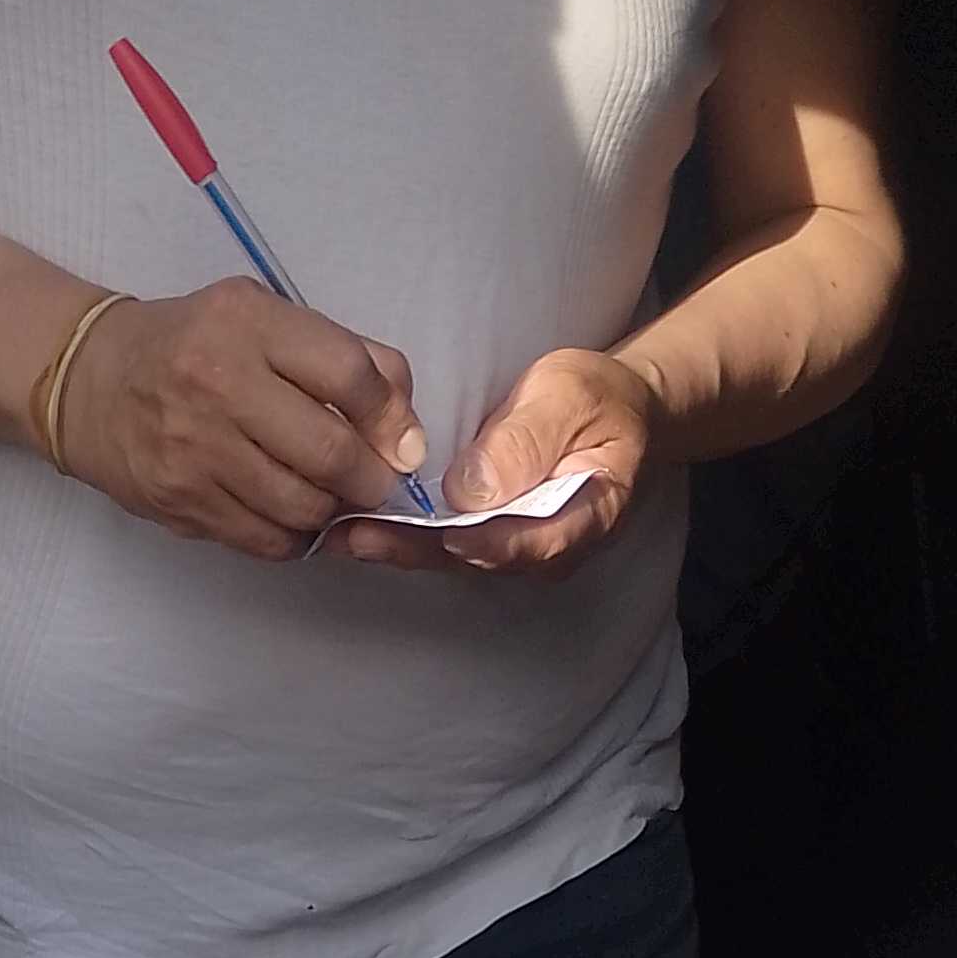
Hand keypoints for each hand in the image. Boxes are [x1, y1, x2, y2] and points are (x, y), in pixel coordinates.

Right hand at [55, 282, 428, 557]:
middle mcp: (217, 382)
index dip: (391, 418)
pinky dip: (295, 536)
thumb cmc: (196, 347)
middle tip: (371, 481)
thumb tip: (406, 430)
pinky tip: (289, 513)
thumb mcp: (264, 320)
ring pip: (304, 508)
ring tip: (327, 494)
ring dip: (332, 511)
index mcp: (247, 324)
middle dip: (370, 479)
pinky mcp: (182, 501)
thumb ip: (343, 356)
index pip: (349, 375)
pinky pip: (269, 541)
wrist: (94, 383)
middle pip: (332, 454)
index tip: (401, 441)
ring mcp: (195, 448)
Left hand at [321, 344, 660, 575]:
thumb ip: (528, 442)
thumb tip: (471, 489)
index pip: (535, 543)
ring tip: (342, 532)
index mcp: (588, 517)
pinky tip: (356, 525)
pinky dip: (401, 535)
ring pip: (454, 557)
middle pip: (480, 559)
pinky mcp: (489, 537)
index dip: (486, 542)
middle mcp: (549, 549)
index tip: (442, 531)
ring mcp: (517, 549)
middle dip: (417, 550)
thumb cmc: (598, 400)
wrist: (614, 414)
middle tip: (357, 535)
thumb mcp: (572, 398)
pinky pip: (444, 544)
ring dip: (398, 547)